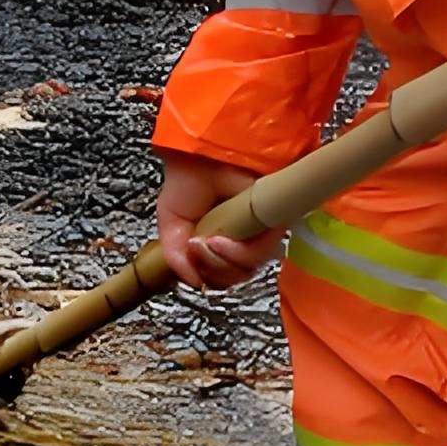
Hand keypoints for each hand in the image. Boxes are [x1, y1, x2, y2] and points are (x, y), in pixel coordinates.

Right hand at [153, 153, 271, 289]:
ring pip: (247, 269)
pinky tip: (220, 239)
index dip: (208, 276)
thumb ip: (177, 260)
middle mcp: (242, 241)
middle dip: (214, 270)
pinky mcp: (274, 223)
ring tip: (209, 240)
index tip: (193, 261)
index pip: (221, 277)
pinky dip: (237, 252)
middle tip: (199, 248)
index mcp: (220, 245)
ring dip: (222, 261)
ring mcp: (259, 233)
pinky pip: (259, 253)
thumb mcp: (171, 227)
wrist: (200, 160)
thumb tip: (197, 285)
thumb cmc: (187, 185)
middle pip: (235, 277)